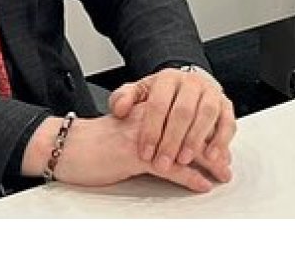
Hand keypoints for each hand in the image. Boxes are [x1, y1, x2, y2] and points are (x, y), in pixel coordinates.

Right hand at [20, 108, 228, 192]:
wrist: (67, 146)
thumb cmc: (94, 144)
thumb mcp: (126, 133)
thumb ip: (149, 135)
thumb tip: (171, 148)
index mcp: (148, 112)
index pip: (185, 120)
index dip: (205, 134)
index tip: (220, 147)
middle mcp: (150, 119)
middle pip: (191, 131)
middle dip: (213, 148)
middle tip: (227, 163)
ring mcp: (145, 136)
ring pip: (186, 148)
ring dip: (208, 163)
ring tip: (222, 173)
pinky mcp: (136, 154)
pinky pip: (170, 167)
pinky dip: (189, 177)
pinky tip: (201, 184)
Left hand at [108, 66, 236, 178]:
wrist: (186, 87)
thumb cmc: (161, 96)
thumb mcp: (138, 93)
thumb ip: (123, 99)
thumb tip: (119, 109)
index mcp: (168, 78)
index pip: (158, 104)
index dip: (151, 130)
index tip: (145, 153)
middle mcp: (192, 83)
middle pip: (183, 111)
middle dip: (172, 140)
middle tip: (163, 162)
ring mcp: (211, 93)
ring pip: (207, 115)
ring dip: (196, 140)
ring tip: (184, 160)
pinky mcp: (226, 105)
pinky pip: (228, 122)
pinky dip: (221, 140)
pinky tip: (212, 156)